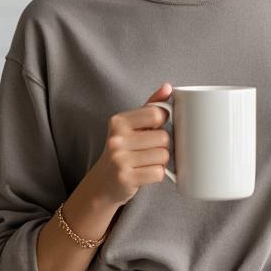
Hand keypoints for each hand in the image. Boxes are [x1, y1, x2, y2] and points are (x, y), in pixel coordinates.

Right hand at [84, 82, 173, 207]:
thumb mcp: (131, 126)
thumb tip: (168, 87)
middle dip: (162, 146)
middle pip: (163, 138)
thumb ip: (150, 106)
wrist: (102, 184)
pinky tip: (145, 173)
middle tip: (149, 151)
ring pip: (163, 156)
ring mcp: (119, 159)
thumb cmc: (122, 151)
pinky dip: (157, 174)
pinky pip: (158, 173)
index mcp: (118, 121)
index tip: (155, 129)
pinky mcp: (126, 178)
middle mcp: (116, 139)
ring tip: (146, 162)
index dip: (162, 123)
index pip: (156, 114)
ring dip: (161, 161)